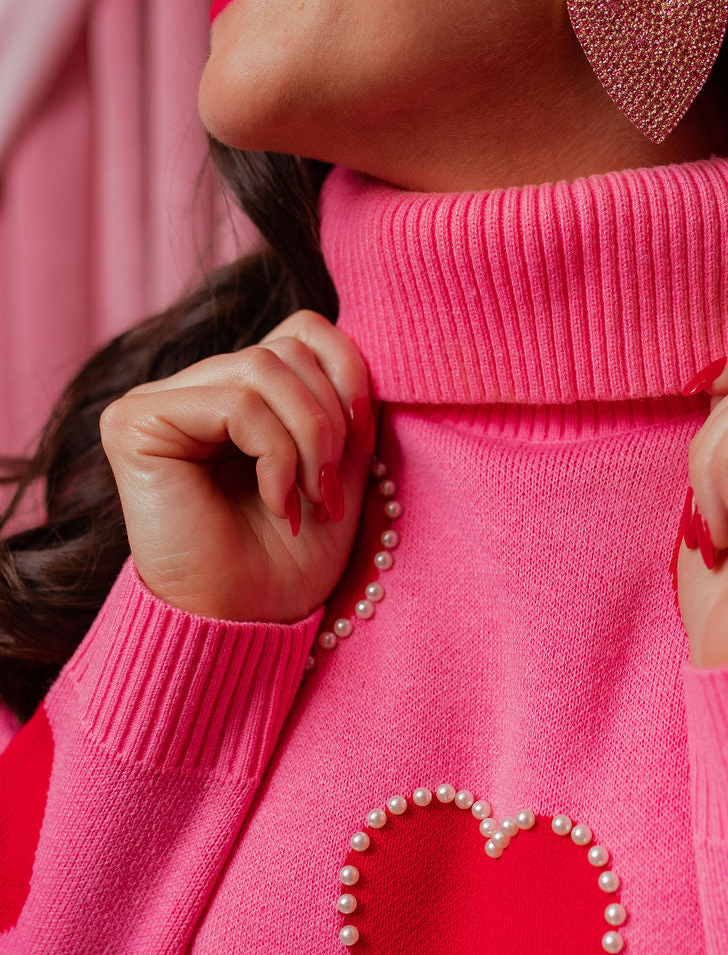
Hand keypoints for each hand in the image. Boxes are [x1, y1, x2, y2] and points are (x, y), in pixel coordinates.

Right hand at [99, 310, 374, 622]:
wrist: (249, 624)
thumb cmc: (290, 559)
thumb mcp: (337, 464)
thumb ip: (341, 398)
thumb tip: (359, 338)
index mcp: (239, 392)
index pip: (302, 330)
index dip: (348, 375)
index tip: (363, 446)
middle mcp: (193, 389)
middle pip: (286, 347)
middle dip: (330, 420)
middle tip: (331, 491)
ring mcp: (159, 402)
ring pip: (263, 368)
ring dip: (307, 441)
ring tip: (308, 501)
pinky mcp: (136, 422)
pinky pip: (237, 403)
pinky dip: (275, 455)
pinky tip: (275, 504)